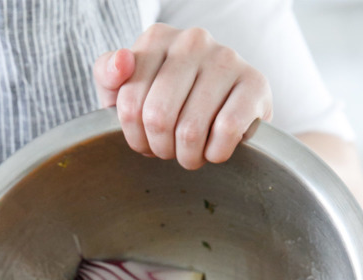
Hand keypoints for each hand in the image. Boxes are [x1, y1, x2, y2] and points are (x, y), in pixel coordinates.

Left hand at [93, 24, 272, 169]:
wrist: (224, 113)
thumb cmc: (168, 104)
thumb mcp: (124, 90)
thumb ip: (107, 74)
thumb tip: (122, 62)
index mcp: (157, 39)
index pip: (129, 104)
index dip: (135, 136)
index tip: (146, 137)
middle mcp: (192, 40)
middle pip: (157, 118)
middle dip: (160, 148)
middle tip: (169, 149)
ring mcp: (227, 58)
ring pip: (190, 130)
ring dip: (188, 157)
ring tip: (191, 150)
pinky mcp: (255, 83)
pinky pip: (226, 131)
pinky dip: (216, 153)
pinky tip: (216, 147)